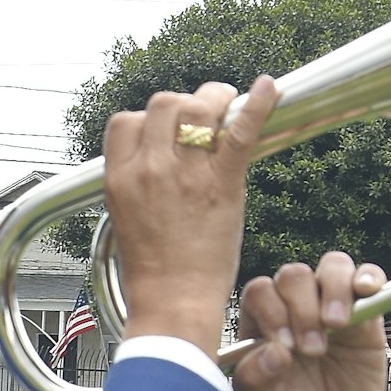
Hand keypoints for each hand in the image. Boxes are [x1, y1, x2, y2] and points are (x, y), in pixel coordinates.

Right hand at [102, 77, 276, 359]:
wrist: (173, 303)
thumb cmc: (154, 270)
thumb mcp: (127, 217)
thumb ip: (138, 181)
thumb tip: (157, 156)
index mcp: (119, 178)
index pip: (127, 121)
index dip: (150, 120)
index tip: (169, 130)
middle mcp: (148, 169)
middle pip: (164, 103)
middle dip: (186, 104)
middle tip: (205, 116)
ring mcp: (184, 175)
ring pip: (197, 106)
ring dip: (216, 102)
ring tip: (228, 110)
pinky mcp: (221, 184)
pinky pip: (240, 132)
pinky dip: (258, 105)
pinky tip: (271, 88)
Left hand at [231, 254, 388, 390]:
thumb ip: (253, 379)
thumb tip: (273, 351)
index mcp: (260, 322)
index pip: (261, 292)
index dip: (273, 312)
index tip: (285, 348)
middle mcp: (292, 305)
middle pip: (294, 276)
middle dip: (302, 309)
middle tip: (313, 350)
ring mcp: (329, 305)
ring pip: (332, 266)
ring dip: (334, 290)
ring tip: (336, 325)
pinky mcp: (366, 315)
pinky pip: (369, 278)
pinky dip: (369, 278)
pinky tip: (367, 292)